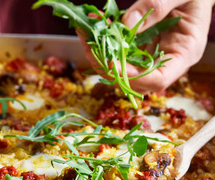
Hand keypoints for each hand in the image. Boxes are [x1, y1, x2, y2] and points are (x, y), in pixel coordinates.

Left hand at [79, 0, 214, 93]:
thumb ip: (158, 5)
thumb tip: (127, 23)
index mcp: (185, 53)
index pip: (159, 79)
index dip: (134, 77)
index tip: (112, 64)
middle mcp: (167, 61)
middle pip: (135, 80)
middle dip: (109, 68)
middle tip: (90, 48)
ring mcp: (152, 57)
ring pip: (123, 70)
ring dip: (101, 58)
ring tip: (86, 38)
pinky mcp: (140, 50)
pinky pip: (120, 54)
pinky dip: (104, 46)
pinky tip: (92, 32)